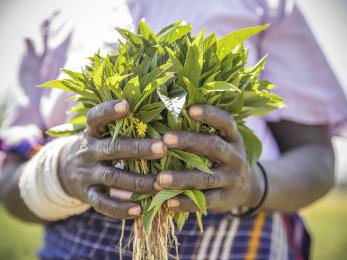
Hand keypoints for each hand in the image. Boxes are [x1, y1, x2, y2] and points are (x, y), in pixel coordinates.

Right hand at [58, 100, 166, 218]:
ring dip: (138, 181)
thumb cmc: (95, 147)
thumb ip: (120, 127)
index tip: (127, 105)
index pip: (95, 118)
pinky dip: (121, 208)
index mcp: (92, 132)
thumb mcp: (100, 133)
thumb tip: (157, 112)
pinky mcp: (88, 194)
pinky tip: (139, 209)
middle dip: (138, 149)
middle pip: (113, 149)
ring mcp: (87, 174)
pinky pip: (103, 204)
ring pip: (113, 178)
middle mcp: (88, 151)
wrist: (64, 172)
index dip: (109, 111)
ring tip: (161, 183)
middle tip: (163, 148)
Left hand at [155, 105, 263, 212]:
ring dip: (182, 178)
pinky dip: (186, 202)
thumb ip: (204, 131)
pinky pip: (205, 201)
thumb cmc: (223, 158)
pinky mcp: (225, 199)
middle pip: (213, 147)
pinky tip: (168, 202)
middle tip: (165, 139)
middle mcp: (235, 156)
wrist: (248, 188)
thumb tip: (167, 114)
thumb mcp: (223, 142)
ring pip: (206, 178)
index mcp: (233, 138)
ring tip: (159, 179)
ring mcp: (231, 179)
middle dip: (189, 142)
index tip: (190, 109)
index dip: (210, 114)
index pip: (226, 122)